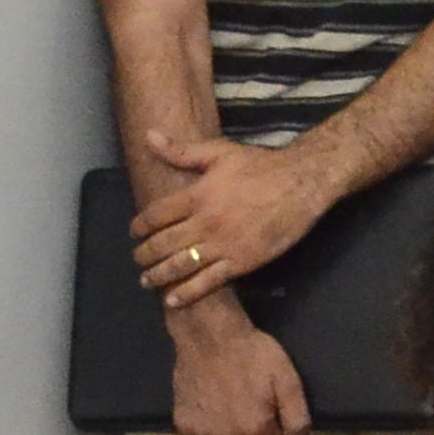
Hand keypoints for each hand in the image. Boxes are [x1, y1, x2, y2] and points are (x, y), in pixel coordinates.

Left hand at [131, 130, 340, 310]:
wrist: (300, 184)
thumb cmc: (260, 165)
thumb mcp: (218, 151)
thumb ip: (181, 150)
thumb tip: (149, 135)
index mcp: (197, 195)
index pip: (156, 214)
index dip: (140, 225)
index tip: (134, 231)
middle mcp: (205, 223)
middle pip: (164, 243)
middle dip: (145, 254)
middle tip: (137, 259)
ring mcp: (223, 246)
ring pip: (182, 265)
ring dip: (159, 275)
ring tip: (146, 280)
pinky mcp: (242, 262)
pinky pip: (209, 281)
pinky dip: (188, 292)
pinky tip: (173, 299)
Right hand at [170, 308, 311, 434]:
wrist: (209, 335)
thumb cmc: (252, 355)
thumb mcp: (287, 382)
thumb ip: (297, 420)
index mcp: (256, 431)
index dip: (280, 434)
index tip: (274, 414)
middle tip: (253, 408)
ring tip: (233, 412)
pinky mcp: (184, 426)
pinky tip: (214, 418)